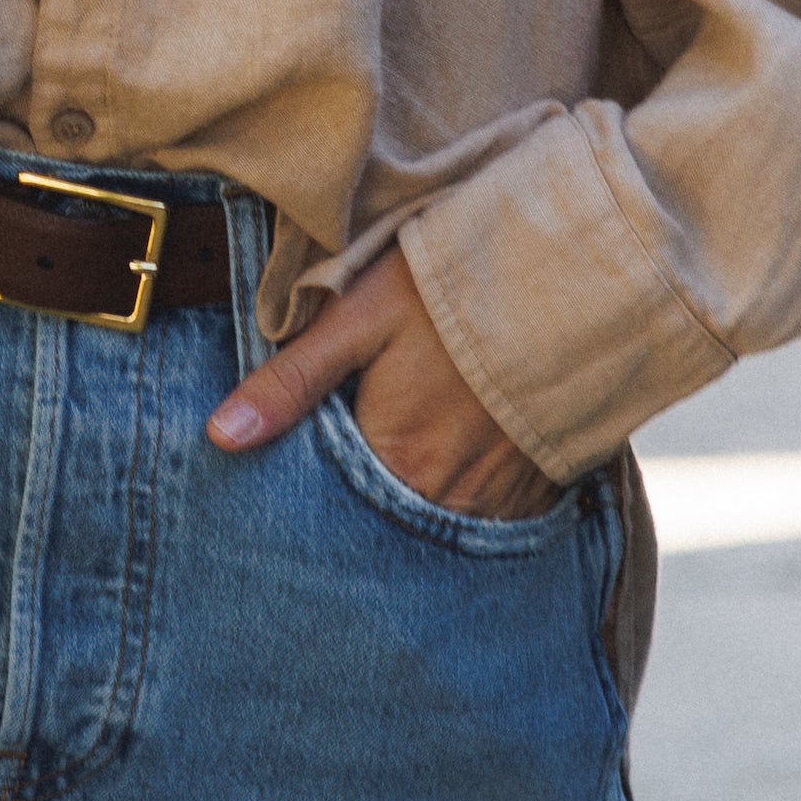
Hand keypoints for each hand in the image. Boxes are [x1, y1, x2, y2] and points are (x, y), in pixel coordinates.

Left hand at [206, 251, 561, 521]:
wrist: (579, 275)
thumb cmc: (457, 286)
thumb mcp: (361, 317)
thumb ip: (292, 381)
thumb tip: (221, 436)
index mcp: (396, 457)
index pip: (335, 508)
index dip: (320, 494)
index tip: (311, 478)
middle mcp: (449, 494)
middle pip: (388, 521)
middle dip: (366, 509)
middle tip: (364, 459)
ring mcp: (501, 498)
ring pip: (441, 525)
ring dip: (419, 505)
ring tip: (411, 465)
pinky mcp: (542, 487)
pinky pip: (494, 518)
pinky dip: (471, 500)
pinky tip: (462, 465)